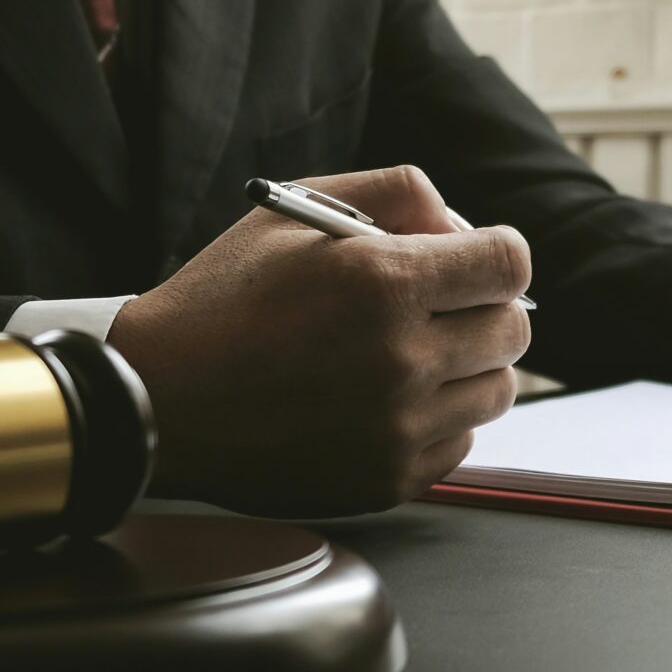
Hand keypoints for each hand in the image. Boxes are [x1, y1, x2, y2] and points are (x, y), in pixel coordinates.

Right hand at [109, 165, 531, 515]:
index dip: (495, 255)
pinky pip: (461, 442)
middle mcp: (401, 360)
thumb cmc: (226, 298)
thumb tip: (463, 226)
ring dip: (468, 367)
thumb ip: (396, 192)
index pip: (510, 264)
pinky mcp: (389, 479)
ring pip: (497, 391)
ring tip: (407, 355)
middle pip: (514, 331)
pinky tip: (384, 401)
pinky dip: (438, 420)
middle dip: (483, 309)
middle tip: (434, 308)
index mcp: (383, 283)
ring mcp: (397, 428)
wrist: (157, 400)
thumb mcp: (295, 211)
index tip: (471, 263)